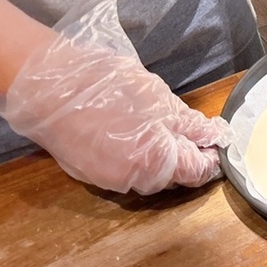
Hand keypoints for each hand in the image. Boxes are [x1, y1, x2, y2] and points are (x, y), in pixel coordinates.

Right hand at [0, 0, 232, 194]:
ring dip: (164, 158)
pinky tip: (139, 134)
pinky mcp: (90, 174)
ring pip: (150, 176)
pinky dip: (139, 157)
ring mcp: (108, 180)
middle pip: (174, 177)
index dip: (211, 157)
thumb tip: (216, 136)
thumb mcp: (161, 100)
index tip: (218, 141)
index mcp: (156, 163)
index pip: (197, 171)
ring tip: (166, 128)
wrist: (48, 85)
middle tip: (196, 131)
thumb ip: (191, 124)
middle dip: (188, 157)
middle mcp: (133, 181)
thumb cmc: (108, 87)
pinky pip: (126, 171)